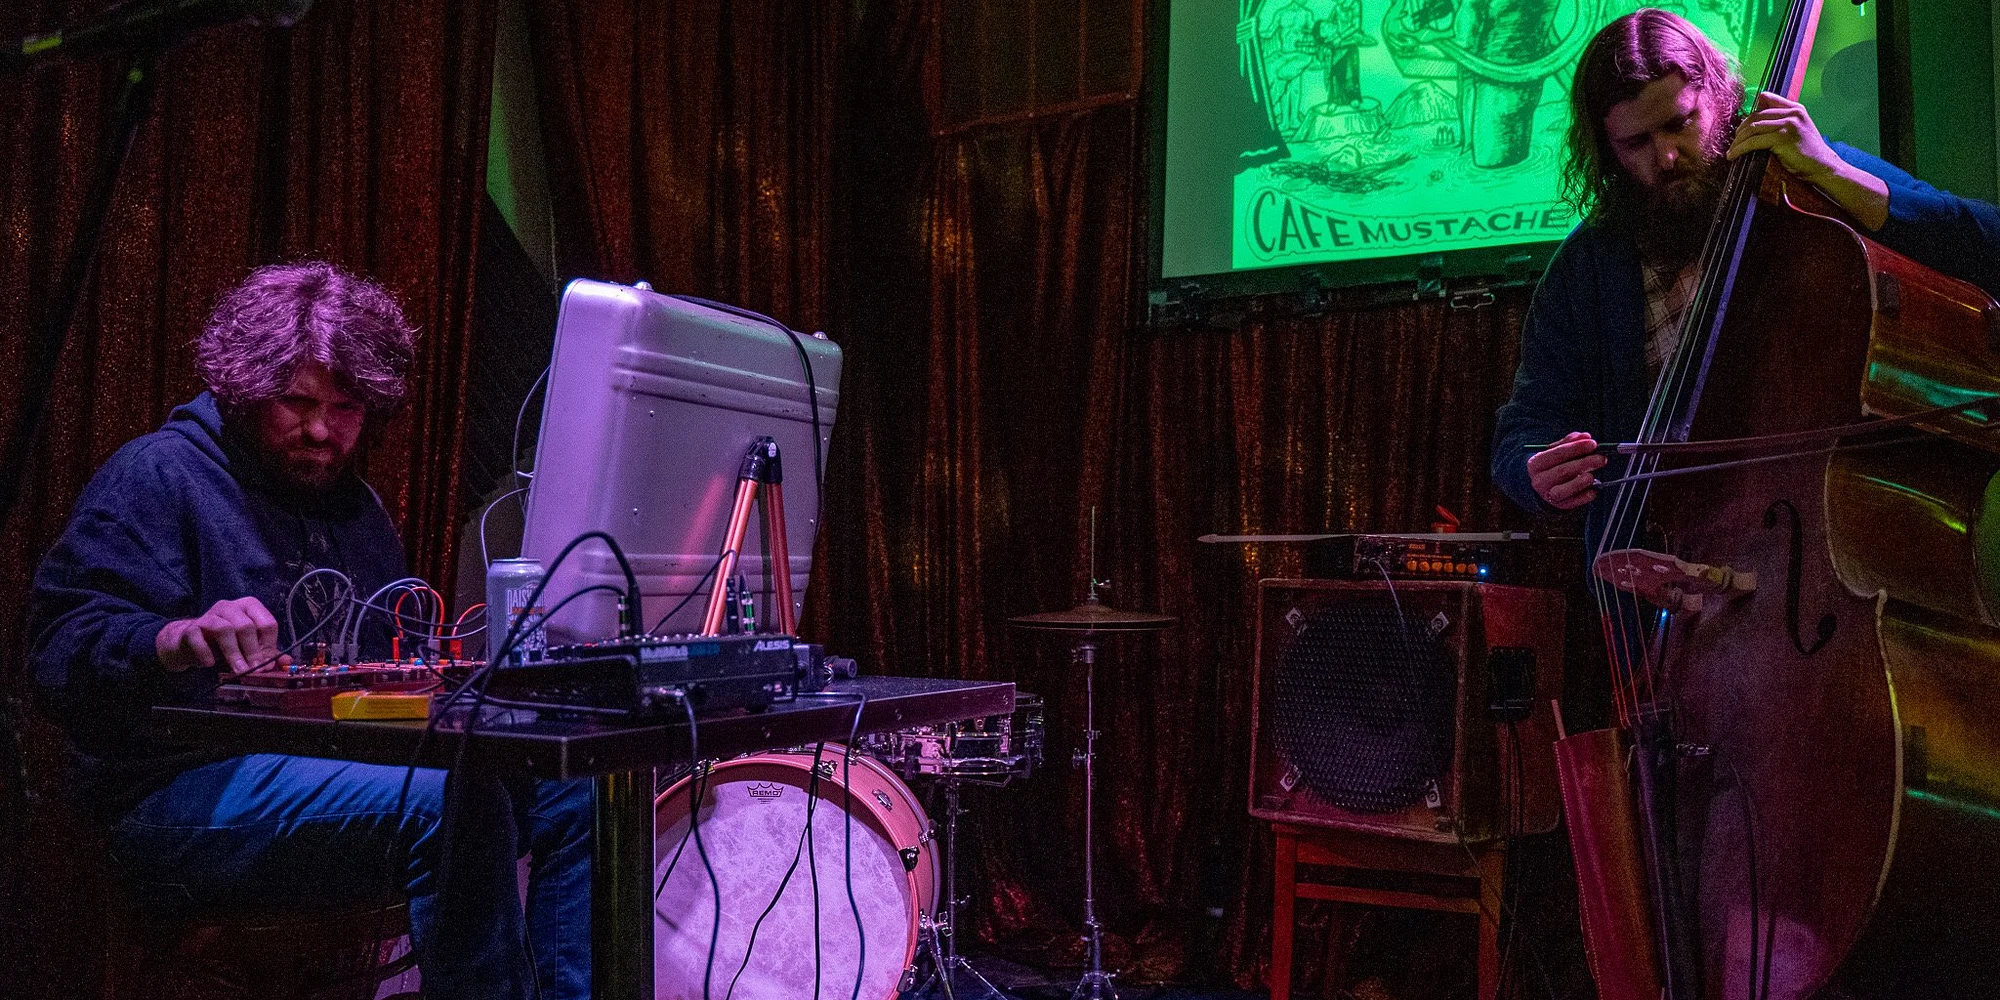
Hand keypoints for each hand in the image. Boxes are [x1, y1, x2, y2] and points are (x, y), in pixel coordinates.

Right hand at [156, 597, 290, 674]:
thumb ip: (267, 653)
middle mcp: (230, 607)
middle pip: (247, 626)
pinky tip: (210, 664)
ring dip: (233, 653)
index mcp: (250, 608)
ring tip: (238, 670)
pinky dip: (205, 652)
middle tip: (254, 670)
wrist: (190, 644)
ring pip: (225, 629)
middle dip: (252, 651)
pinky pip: (198, 637)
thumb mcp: (249, 648)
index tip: (267, 663)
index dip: (269, 645)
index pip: (267, 623)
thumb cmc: (225, 644)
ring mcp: (209, 615)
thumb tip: (286, 663)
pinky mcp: (192, 628)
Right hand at [1527, 432, 1605, 509]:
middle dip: (1584, 463)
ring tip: (1593, 476)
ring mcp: (1548, 494)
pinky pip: (1573, 503)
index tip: (1592, 444)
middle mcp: (1539, 480)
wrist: (1542, 485)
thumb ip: (1570, 442)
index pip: (1557, 453)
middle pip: (1563, 471)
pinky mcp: (1559, 505)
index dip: (1576, 448)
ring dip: (1580, 482)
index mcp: (1536, 463)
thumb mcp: (1555, 451)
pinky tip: (1593, 490)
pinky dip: (1585, 497)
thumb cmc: (1552, 465)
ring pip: (1564, 489)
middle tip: (1601, 459)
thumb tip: (1585, 436)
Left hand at [1727, 91, 1889, 229]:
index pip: (1766, 99)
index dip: (1749, 112)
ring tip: (1731, 151)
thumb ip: (1781, 122)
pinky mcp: (1783, 138)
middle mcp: (1792, 113)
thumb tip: (1753, 122)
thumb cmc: (1807, 153)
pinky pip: (1754, 142)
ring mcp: (1789, 124)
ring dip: (1738, 141)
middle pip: (1756, 115)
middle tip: (1733, 142)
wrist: (1823, 167)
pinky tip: (1734, 155)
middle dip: (1740, 130)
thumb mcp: (1796, 130)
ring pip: (1752, 128)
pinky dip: (1740, 149)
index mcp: (1795, 108)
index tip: (1740, 127)